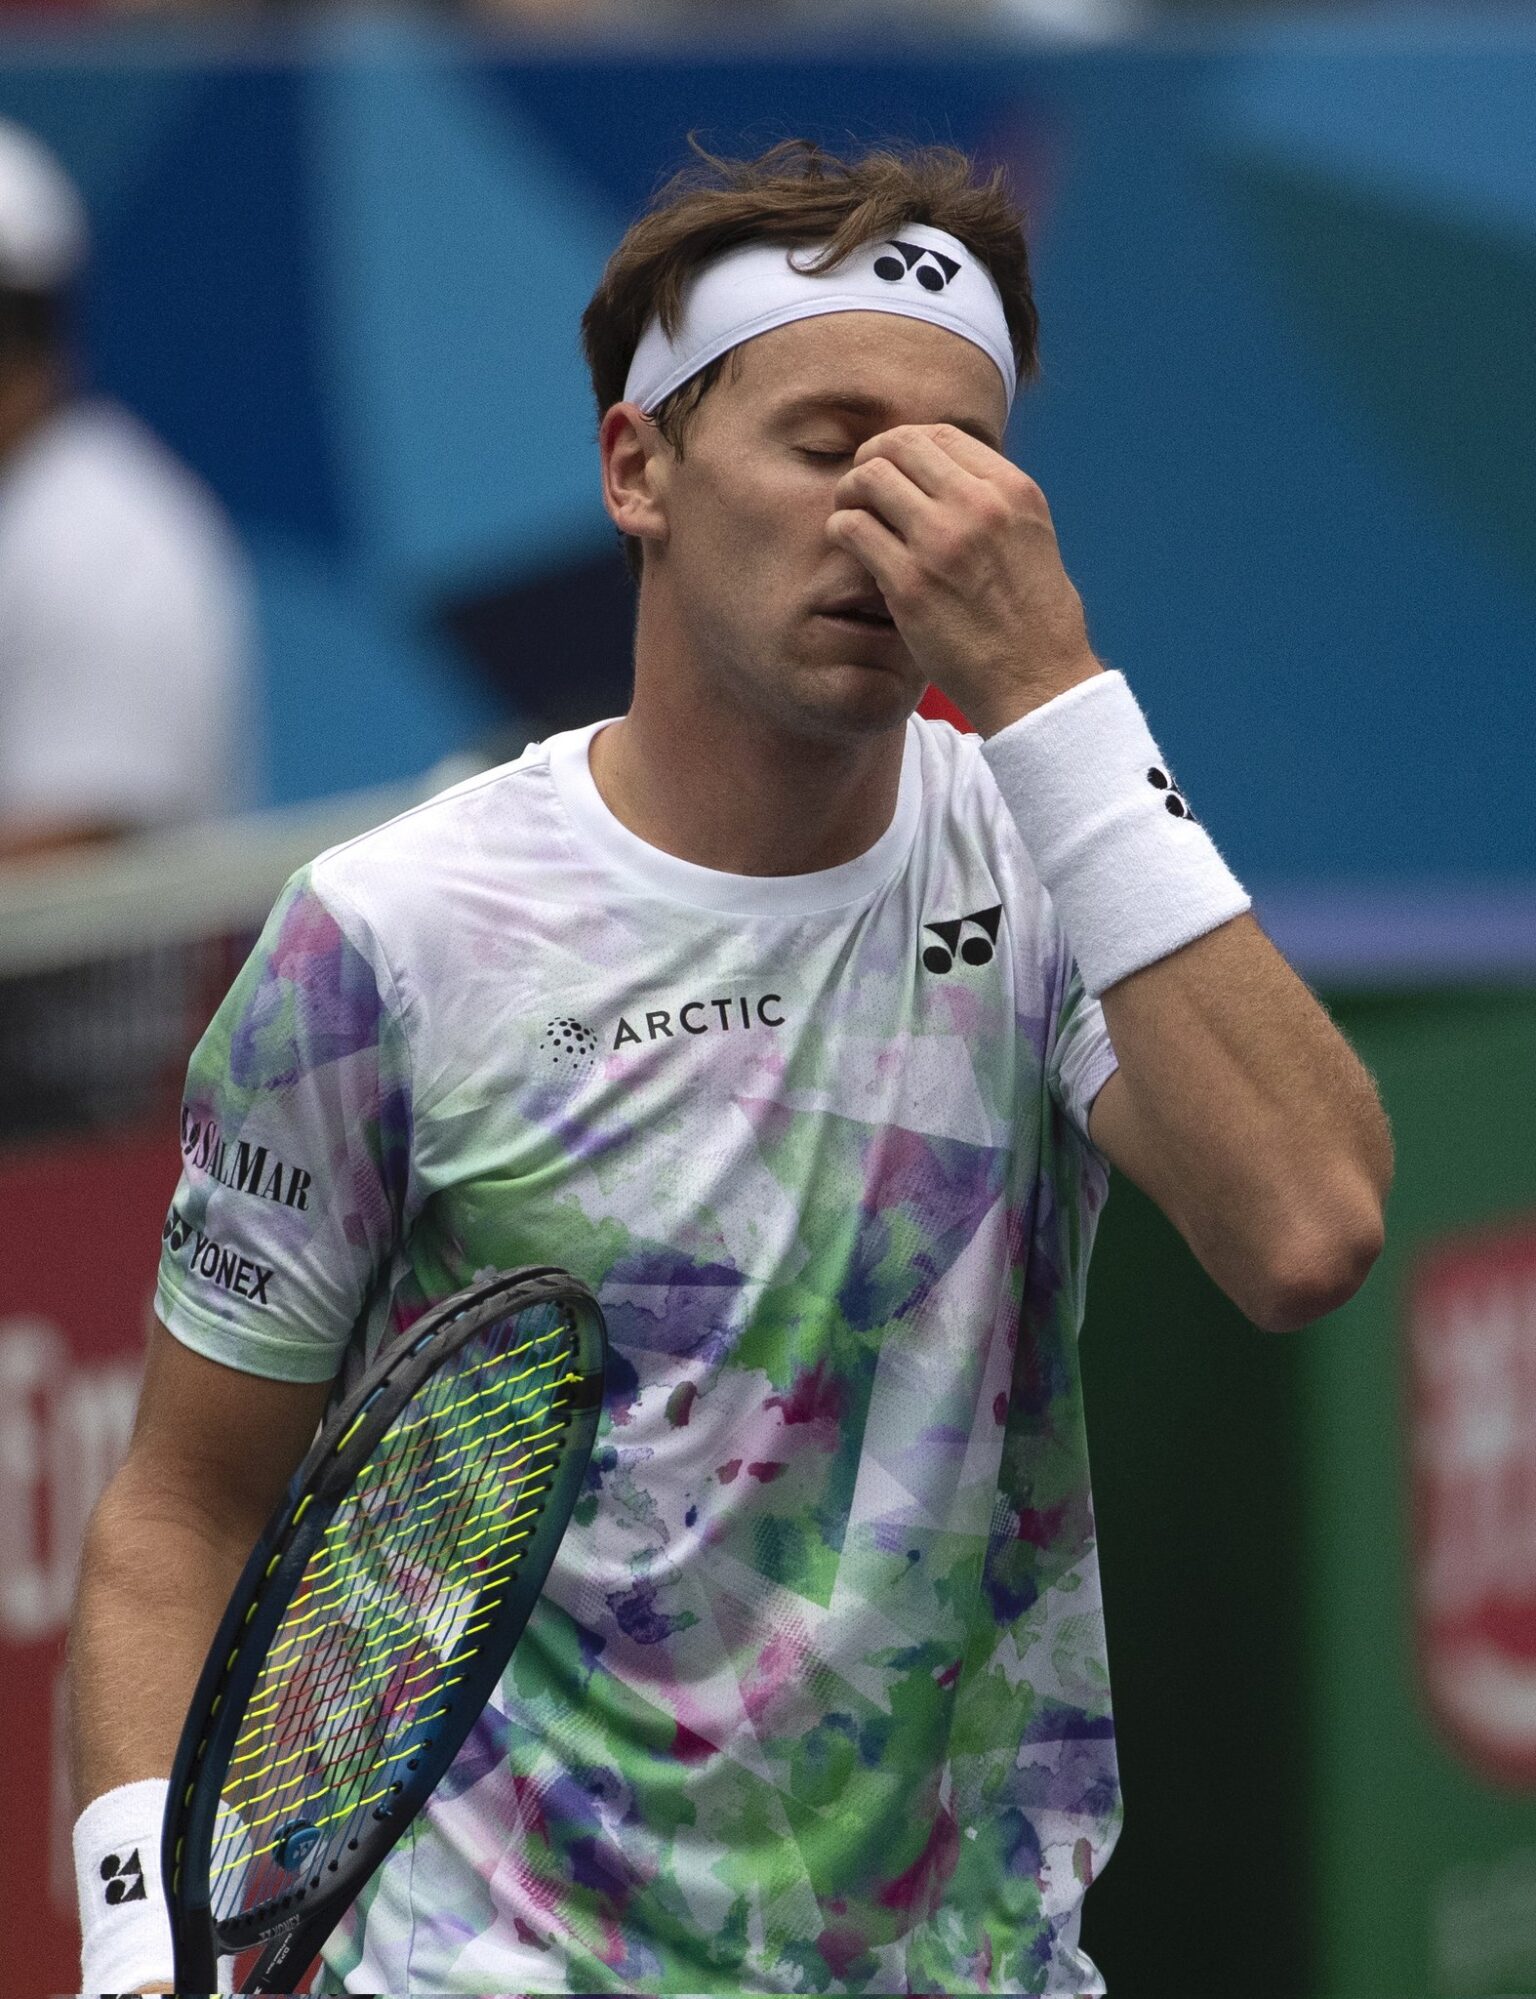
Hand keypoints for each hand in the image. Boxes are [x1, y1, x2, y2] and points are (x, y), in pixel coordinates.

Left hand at [826, 423, 1102, 733]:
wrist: (1037, 680)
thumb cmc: (1034, 618)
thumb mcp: (1030, 538)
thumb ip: (993, 503)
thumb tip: (945, 474)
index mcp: (1011, 491)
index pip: (941, 435)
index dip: (905, 445)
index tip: (893, 468)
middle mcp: (978, 506)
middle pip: (899, 446)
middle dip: (871, 460)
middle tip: (862, 487)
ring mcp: (941, 543)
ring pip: (869, 479)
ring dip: (850, 491)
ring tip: (852, 514)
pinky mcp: (909, 584)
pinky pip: (852, 529)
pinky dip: (841, 529)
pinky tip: (849, 544)